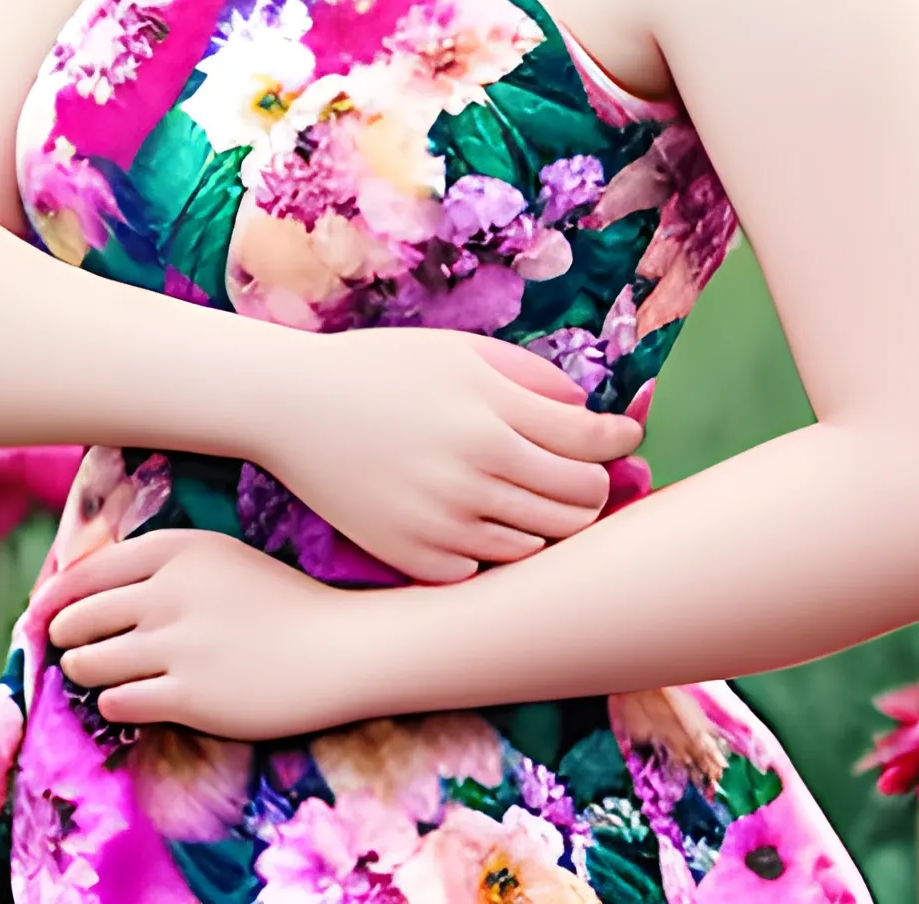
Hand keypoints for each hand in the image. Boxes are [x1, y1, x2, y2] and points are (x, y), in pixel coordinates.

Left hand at [48, 528, 363, 740]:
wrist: (337, 649)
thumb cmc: (281, 602)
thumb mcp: (221, 560)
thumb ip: (161, 567)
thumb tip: (88, 590)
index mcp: (180, 549)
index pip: (89, 569)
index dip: (54, 593)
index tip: (39, 611)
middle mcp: (170, 591)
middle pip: (79, 616)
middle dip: (65, 635)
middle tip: (67, 646)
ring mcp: (177, 644)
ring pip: (88, 663)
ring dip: (85, 671)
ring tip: (96, 673)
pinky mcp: (187, 695)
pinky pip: (116, 702)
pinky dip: (114, 702)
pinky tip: (131, 698)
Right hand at [254, 327, 642, 583]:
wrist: (293, 407)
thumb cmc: (381, 367)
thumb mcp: (459, 351)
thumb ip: (531, 377)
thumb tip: (588, 408)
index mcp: (491, 414)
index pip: (591, 443)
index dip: (620, 439)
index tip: (625, 436)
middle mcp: (475, 472)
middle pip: (580, 501)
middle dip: (594, 486)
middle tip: (586, 472)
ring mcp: (445, 521)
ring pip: (542, 542)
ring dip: (552, 520)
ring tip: (538, 493)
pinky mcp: (417, 557)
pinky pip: (490, 566)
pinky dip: (500, 545)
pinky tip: (487, 516)